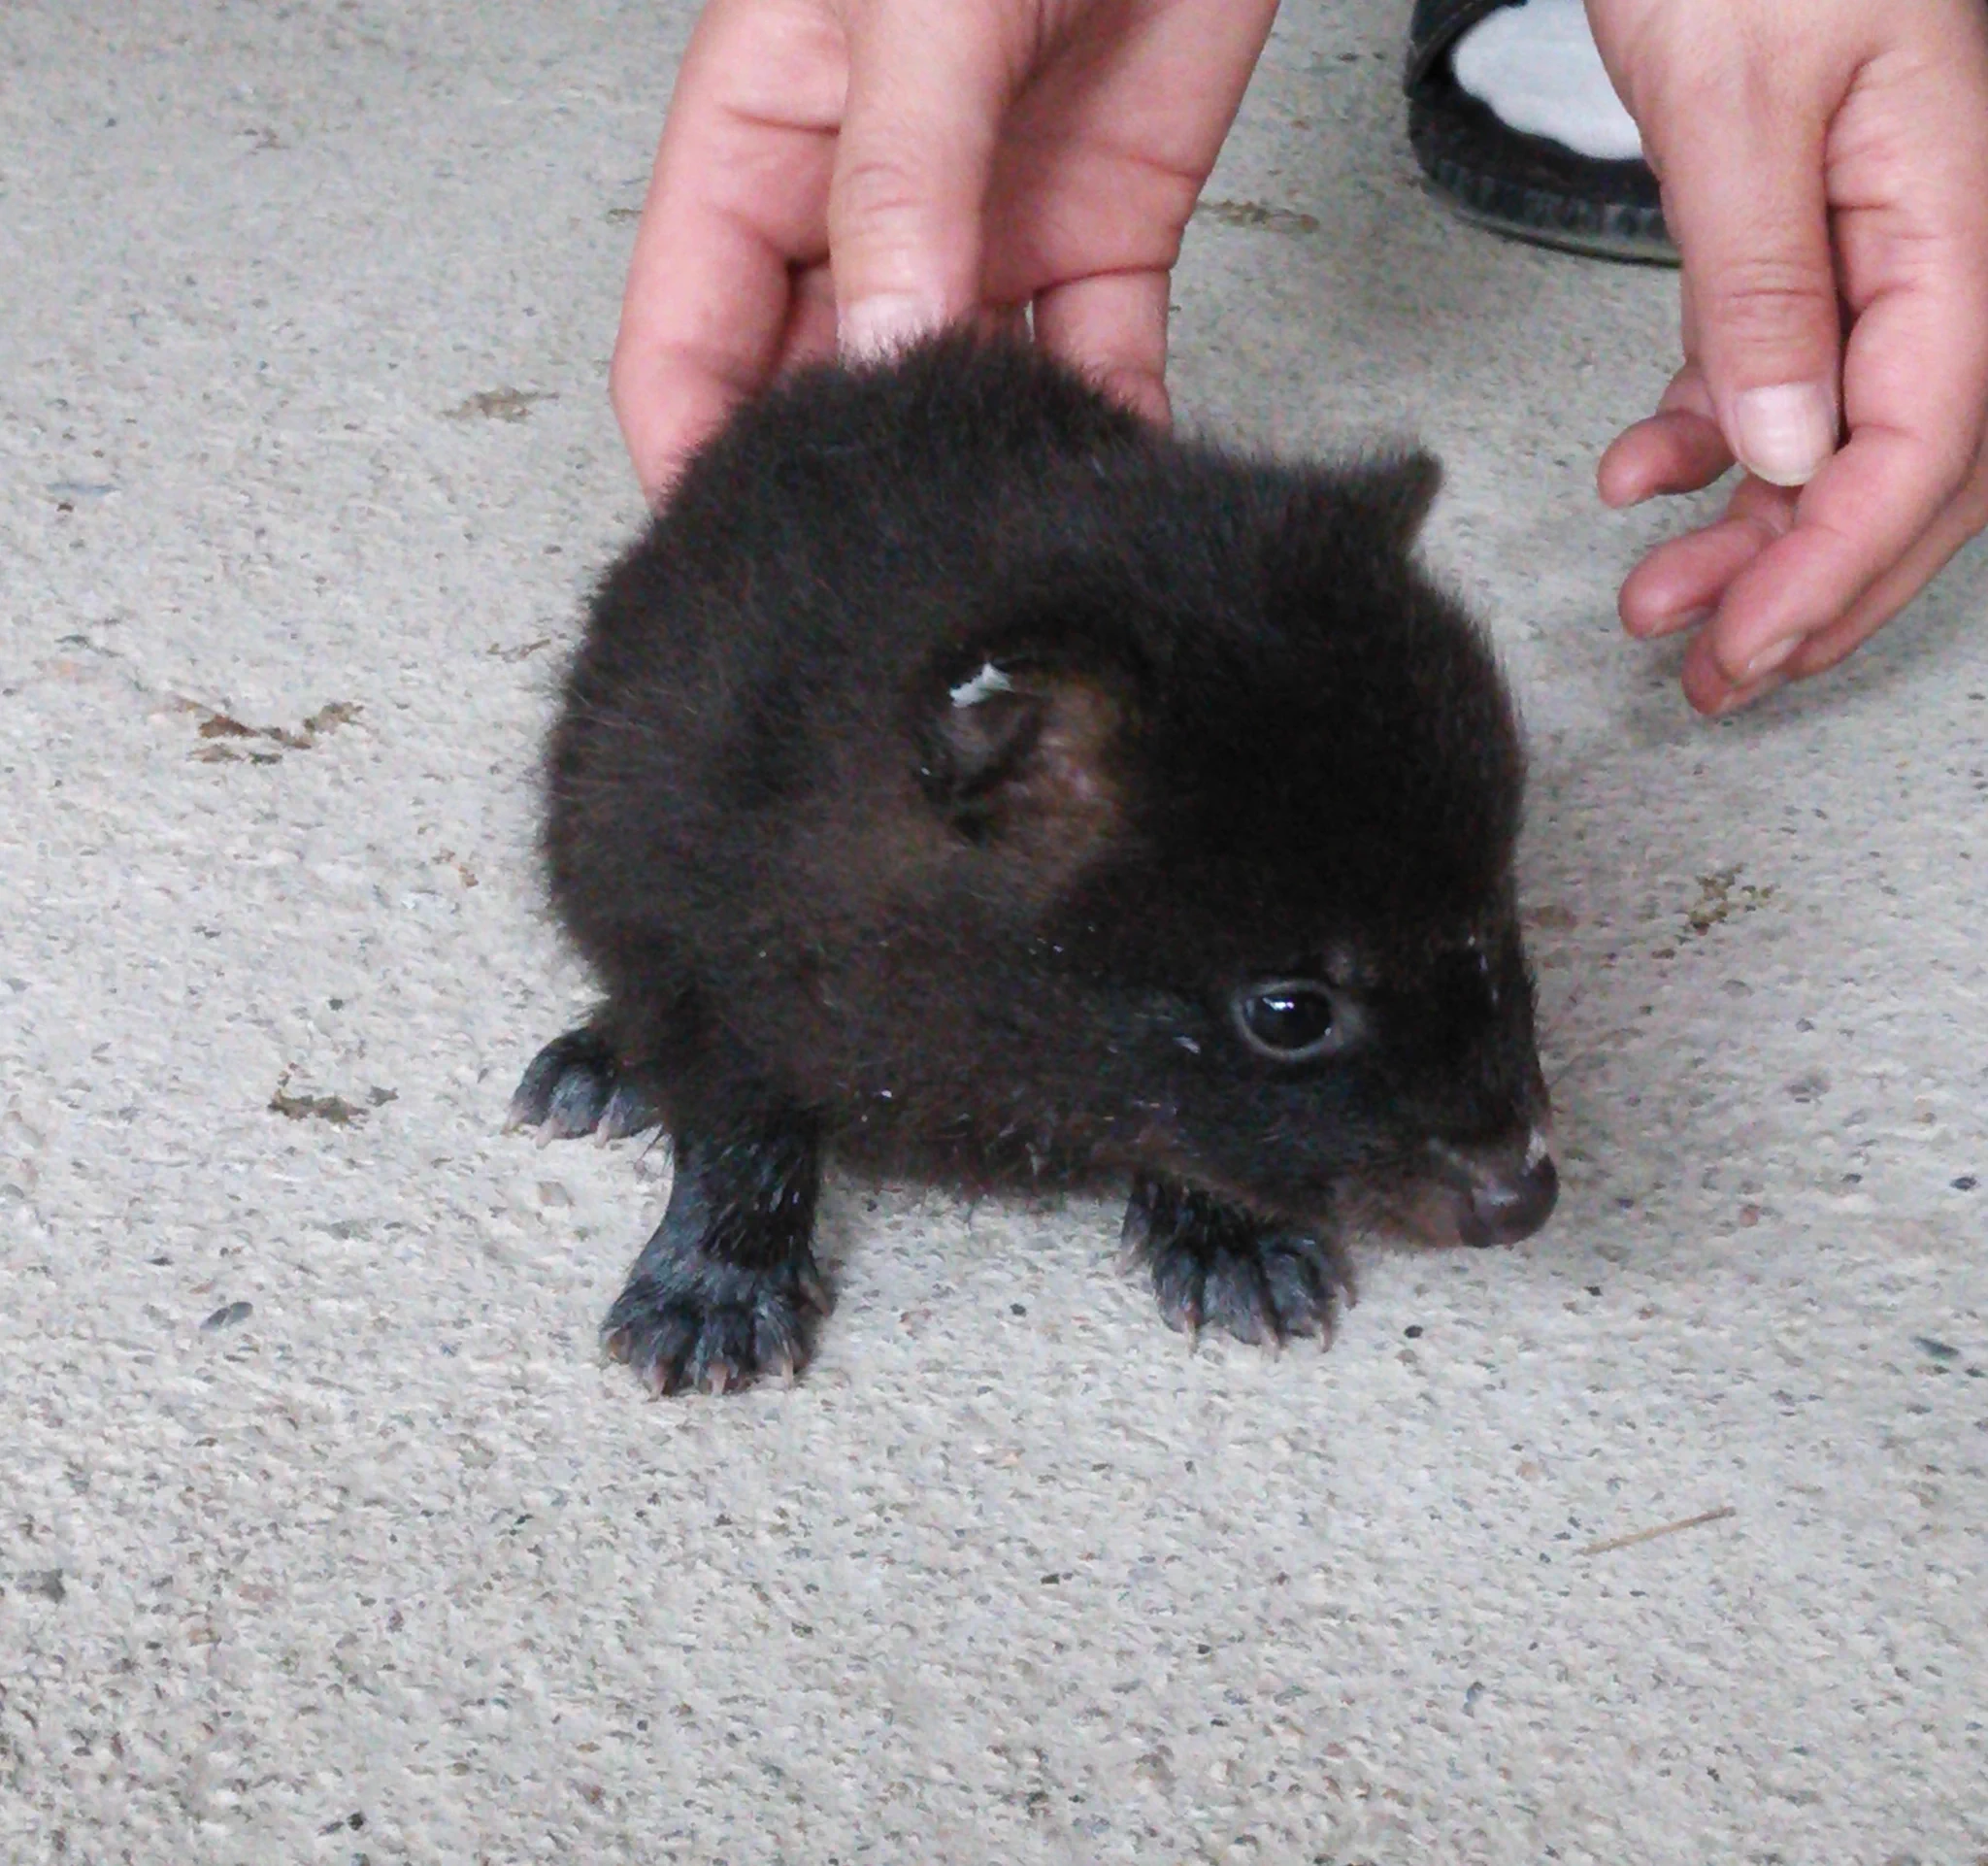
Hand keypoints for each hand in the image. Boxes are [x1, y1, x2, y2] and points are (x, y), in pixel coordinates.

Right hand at [610, 0, 1276, 501]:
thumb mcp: (918, 8)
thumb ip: (897, 187)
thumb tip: (873, 356)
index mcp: (757, 139)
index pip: (685, 334)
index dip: (693, 447)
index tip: (728, 546)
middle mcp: (860, 209)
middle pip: (810, 389)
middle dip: (833, 480)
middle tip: (866, 567)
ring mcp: (979, 235)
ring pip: (945, 397)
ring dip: (964, 470)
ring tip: (979, 535)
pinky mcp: (1097, 246)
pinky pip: (1085, 370)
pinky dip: (1091, 433)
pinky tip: (1085, 487)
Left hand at [1586, 0, 1987, 712]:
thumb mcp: (1734, 102)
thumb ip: (1762, 285)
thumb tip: (1780, 448)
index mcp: (1956, 205)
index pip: (1923, 436)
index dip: (1833, 562)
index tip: (1744, 643)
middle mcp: (1942, 235)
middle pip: (1905, 465)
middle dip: (1806, 587)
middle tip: (1712, 677)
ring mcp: (1880, 245)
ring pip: (1841, 440)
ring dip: (1750, 538)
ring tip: (1655, 607)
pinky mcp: (1804, 241)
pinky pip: (1780, 376)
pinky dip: (1710, 444)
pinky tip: (1638, 479)